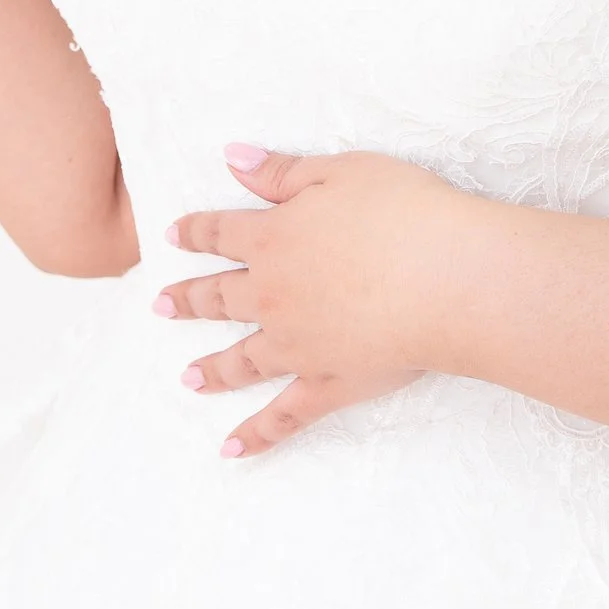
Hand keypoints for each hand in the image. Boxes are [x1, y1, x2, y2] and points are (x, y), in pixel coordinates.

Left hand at [156, 146, 477, 455]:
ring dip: (212, 369)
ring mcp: (296, 347)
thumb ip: (282, 172)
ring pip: (241, 360)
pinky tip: (232, 450)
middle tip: (160, 306)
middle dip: (188, 300)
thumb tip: (232, 158)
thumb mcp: (341, 171)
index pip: (220, 233)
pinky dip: (257, 435)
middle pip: (219, 298)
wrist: (448, 279)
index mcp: (273, 238)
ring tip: (188, 379)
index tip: (171, 236)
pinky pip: (284, 417)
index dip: (195, 232)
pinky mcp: (328, 385)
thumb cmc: (405, 214)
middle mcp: (272, 295)